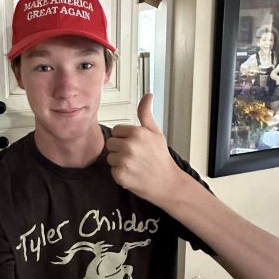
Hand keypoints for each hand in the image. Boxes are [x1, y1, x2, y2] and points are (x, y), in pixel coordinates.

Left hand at [106, 93, 179, 207]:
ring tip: (135, 165)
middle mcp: (130, 146)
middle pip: (110, 144)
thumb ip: (145, 113)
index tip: (135, 145)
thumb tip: (147, 95)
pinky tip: (133, 174)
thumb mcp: (156, 132)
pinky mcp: (120, 175)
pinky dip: (120, 174)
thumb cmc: (161, 158)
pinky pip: (112, 171)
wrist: (168, 183)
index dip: (124, 138)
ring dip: (119, 162)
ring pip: (110, 158)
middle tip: (135, 156)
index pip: (116, 130)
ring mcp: (124, 161)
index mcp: (137, 133)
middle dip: (120, 149)